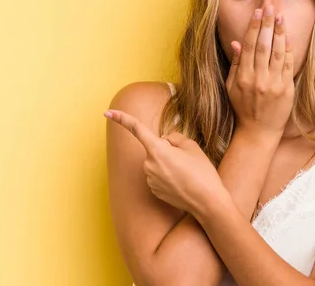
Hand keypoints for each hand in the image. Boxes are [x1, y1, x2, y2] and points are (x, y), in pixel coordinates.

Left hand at [104, 109, 224, 215]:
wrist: (207, 202)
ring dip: (169, 163)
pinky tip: (182, 183)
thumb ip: (174, 138)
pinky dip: (169, 176)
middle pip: (155, 148)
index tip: (107, 113)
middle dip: (167, 149)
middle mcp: (149, 165)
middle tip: (187, 160)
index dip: (122, 119)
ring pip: (157, 163)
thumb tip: (165, 141)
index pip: (137, 129)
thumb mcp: (192, 147)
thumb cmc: (201, 172)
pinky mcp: (154, 191)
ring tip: (187, 173)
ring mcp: (150, 179)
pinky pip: (159, 176)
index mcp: (157, 150)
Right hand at [225, 4, 294, 135]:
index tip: (258, 13)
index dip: (254, 28)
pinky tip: (288, 37)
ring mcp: (273, 84)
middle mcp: (258, 79)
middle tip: (270, 7)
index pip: (249, 46)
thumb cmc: (243, 108)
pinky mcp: (286, 89)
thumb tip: (236, 42)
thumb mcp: (232, 87)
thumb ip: (236, 64)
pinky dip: (289, 50)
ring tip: (280, 17)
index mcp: (243, 77)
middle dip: (267, 25)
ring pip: (277, 53)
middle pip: (264, 46)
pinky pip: (288, 65)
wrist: (259, 131)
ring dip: (279, 33)